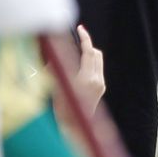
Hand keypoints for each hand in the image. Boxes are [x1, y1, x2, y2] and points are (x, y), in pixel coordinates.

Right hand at [51, 25, 105, 139]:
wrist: (74, 127)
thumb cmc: (61, 108)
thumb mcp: (56, 86)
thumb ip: (58, 68)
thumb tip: (56, 53)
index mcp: (85, 79)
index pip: (88, 52)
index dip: (85, 38)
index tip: (80, 29)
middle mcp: (96, 80)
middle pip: (95, 53)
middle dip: (86, 45)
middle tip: (76, 41)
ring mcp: (100, 84)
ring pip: (98, 60)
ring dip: (88, 54)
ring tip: (75, 55)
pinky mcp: (101, 87)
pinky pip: (97, 69)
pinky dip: (90, 63)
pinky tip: (79, 68)